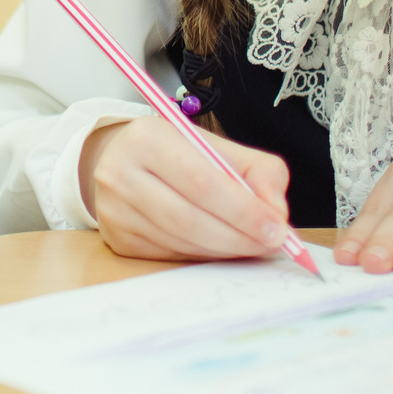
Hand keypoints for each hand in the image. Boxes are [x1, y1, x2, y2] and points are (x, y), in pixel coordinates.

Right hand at [78, 117, 292, 261]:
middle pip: (190, 218)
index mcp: (147, 138)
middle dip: (239, 236)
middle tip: (272, 243)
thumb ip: (259, 171)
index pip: (202, 181)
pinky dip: (204, 255)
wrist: (122, 160)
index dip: (243, 210)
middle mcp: (120, 173)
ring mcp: (115, 210)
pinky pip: (171, 255)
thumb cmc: (177, 153)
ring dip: (225, 250)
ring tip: (252, 245)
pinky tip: (221, 246)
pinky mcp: (118, 239)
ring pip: (182, 242)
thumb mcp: (218, 146)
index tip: (277, 228)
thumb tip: (277, 213)